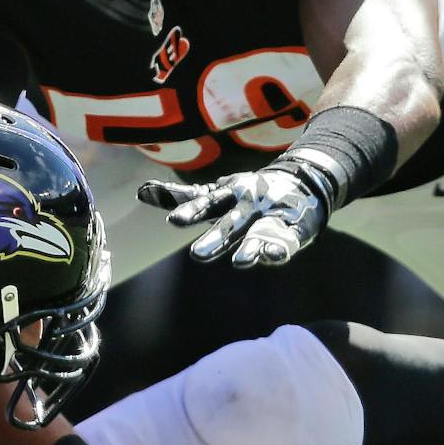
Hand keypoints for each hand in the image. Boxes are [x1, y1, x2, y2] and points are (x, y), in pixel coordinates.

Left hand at [138, 164, 328, 267]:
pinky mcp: (290, 232)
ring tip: (241, 262)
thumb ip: (183, 197)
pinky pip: (284, 242)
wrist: (303, 182)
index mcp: (229, 196)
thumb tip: (141, 191)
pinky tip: (272, 257)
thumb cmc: (248, 193)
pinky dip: (278, 249)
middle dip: (216, 238)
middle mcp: (248, 206)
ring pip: (257, 233)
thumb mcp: (216, 193)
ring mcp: (270, 218)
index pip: (207, 203)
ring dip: (250, 247)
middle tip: (198, 254)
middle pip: (229, 223)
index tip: (174, 221)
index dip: (191, 211)